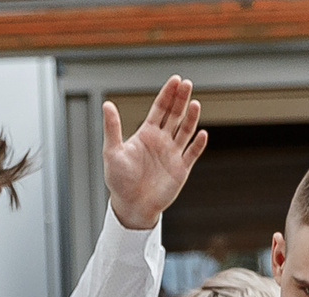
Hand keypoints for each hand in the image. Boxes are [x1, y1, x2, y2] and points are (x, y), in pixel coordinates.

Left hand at [102, 77, 208, 230]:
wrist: (131, 206)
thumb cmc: (118, 180)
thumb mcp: (112, 152)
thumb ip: (112, 128)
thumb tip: (106, 105)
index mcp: (146, 133)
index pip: (160, 108)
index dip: (168, 94)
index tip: (175, 80)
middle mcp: (162, 140)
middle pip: (175, 114)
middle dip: (181, 99)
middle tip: (187, 83)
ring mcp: (173, 153)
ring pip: (185, 130)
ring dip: (191, 117)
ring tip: (195, 103)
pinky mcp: (181, 169)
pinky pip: (192, 153)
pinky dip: (197, 144)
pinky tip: (202, 134)